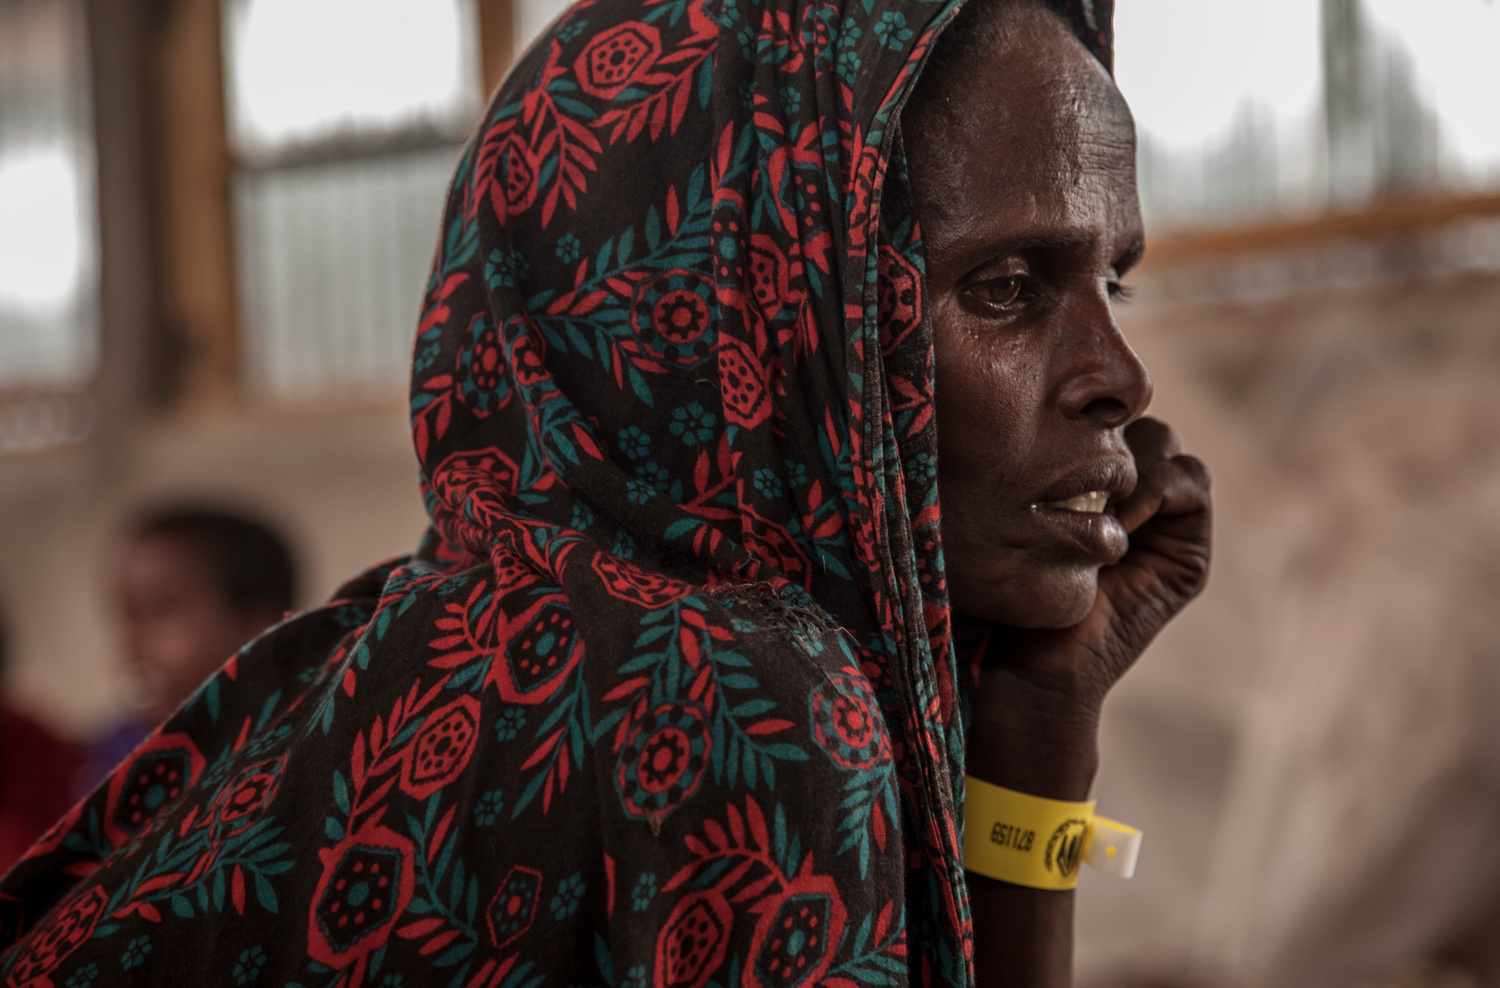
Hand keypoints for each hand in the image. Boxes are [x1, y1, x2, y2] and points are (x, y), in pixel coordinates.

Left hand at [966, 417, 1211, 797]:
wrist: (1032, 667)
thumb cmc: (1006, 594)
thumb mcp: (1015, 518)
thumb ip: (1035, 470)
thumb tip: (1020, 406)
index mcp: (1094, 497)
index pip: (1112, 424)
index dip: (1091, 424)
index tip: (1049, 447)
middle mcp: (1134, 510)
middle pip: (1146, 429)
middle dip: (1116, 439)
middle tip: (1077, 471)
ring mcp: (1165, 533)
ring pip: (1172, 451)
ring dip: (1136, 464)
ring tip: (1098, 505)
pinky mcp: (1188, 558)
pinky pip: (1194, 486)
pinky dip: (1159, 489)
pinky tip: (1119, 522)